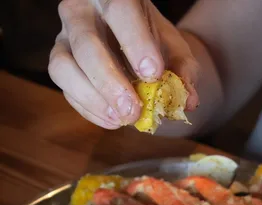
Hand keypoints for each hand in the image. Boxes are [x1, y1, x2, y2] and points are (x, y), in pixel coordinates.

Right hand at [48, 0, 199, 129]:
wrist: (132, 44)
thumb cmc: (153, 42)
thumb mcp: (174, 50)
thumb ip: (183, 71)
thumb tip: (187, 101)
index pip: (120, 10)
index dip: (135, 42)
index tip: (152, 74)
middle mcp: (82, 14)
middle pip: (86, 43)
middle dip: (110, 81)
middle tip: (133, 109)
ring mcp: (65, 40)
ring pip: (63, 67)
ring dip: (92, 98)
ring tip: (120, 119)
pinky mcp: (60, 65)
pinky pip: (65, 89)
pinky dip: (88, 109)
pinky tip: (112, 121)